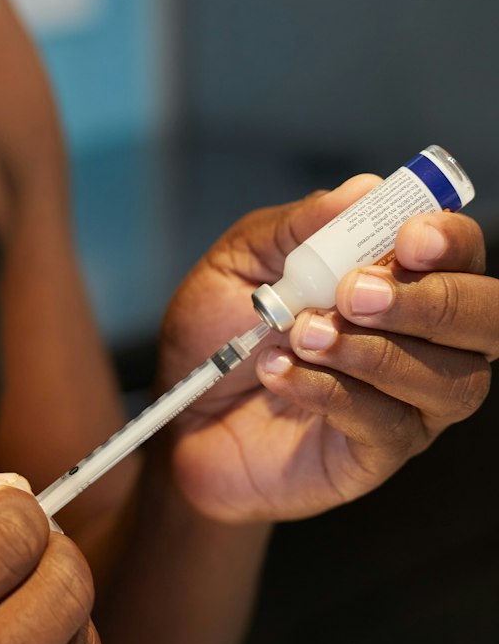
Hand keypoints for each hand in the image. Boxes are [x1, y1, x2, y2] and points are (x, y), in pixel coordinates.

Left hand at [159, 178, 496, 523]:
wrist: (176, 415)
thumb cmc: (217, 333)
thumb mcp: (240, 262)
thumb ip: (298, 228)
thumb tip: (361, 190)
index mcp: (401, 281)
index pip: (463, 255)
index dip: (451, 241)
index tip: (407, 237)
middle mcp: (425, 342)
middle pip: (486, 319)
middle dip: (429, 301)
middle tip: (353, 294)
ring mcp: (410, 402)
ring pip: (449, 379)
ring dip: (372, 350)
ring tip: (302, 334)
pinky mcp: (378, 453)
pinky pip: (387, 424)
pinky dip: (332, 391)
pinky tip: (281, 372)